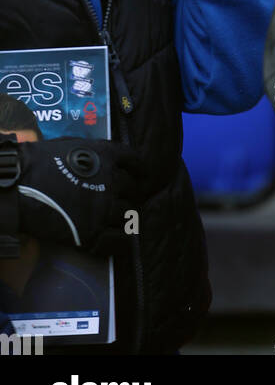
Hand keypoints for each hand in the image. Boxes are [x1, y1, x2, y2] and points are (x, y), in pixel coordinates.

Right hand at [15, 136, 142, 255]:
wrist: (21, 186)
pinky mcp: (92, 232)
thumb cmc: (40, 161)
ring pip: (127, 213)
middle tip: (124, 200)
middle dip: (130, 194)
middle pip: (133, 190)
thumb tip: (100, 159)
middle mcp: (112, 181)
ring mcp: (104, 208)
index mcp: (108, 156)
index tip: (142, 176)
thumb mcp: (73, 145)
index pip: (136, 161)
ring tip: (118, 218)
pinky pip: (118, 240)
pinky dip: (120, 239)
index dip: (141, 170)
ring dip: (124, 216)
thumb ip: (93, 153)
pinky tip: (116, 238)